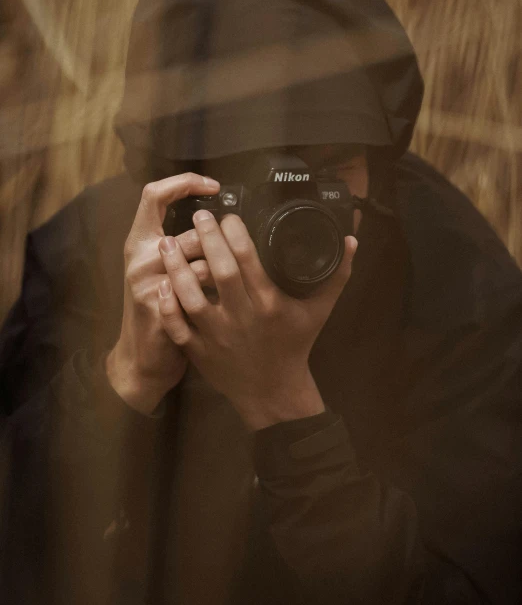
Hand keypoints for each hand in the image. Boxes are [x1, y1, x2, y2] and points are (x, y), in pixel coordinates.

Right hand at [106, 173, 219, 413]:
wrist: (143, 359)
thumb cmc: (161, 308)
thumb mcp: (163, 267)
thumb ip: (183, 243)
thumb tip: (220, 221)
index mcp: (140, 241)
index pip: (154, 194)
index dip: (184, 183)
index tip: (214, 186)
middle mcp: (140, 258)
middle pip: (194, 232)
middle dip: (222, 246)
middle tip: (235, 258)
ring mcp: (147, 284)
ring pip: (205, 264)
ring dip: (225, 276)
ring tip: (230, 289)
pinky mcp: (161, 310)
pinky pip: (205, 295)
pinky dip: (222, 299)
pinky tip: (228, 306)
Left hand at [157, 211, 356, 428]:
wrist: (274, 393)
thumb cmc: (295, 345)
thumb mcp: (320, 311)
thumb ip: (337, 275)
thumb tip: (353, 242)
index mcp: (270, 304)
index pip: (250, 261)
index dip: (236, 235)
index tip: (228, 215)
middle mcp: (243, 318)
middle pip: (221, 273)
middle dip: (208, 241)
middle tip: (198, 215)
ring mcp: (217, 336)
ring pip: (191, 298)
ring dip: (177, 269)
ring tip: (166, 242)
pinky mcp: (199, 352)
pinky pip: (178, 327)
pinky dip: (166, 306)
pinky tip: (159, 283)